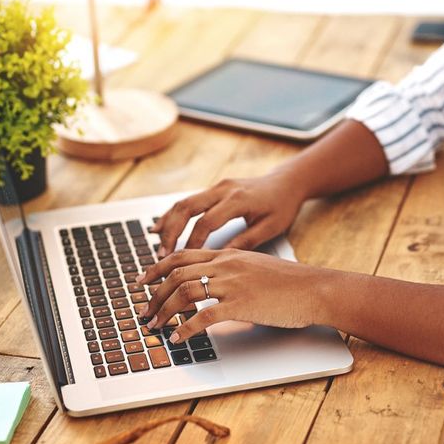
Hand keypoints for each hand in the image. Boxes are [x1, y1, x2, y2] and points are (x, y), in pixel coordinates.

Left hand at [136, 248, 333, 342]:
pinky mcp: (241, 304)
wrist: (314, 288)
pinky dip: (185, 328)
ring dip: (164, 311)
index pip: (183, 255)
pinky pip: (203, 315)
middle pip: (177, 272)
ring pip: (185, 292)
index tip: (142, 280)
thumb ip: (232, 271)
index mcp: (228, 254)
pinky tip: (179, 337)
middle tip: (144, 310)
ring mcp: (233, 283)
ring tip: (156, 326)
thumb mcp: (255, 267)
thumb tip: (213, 285)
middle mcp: (226, 265)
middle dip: (155, 293)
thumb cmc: (290, 283)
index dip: (157, 267)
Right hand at [150, 173, 305, 255]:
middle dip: (171, 232)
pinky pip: (189, 200)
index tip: (184, 262)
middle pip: (188, 208)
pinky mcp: (215, 188)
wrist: (288, 182)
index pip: (207, 222)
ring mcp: (218, 186)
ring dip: (168, 223)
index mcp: (238, 200)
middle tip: (161, 254)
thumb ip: (244, 242)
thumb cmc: (283, 205)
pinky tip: (161, 226)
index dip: (192, 242)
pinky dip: (174, 214)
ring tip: (156, 243)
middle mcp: (224, 189)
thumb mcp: (270, 227)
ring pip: (184, 202)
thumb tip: (218, 259)